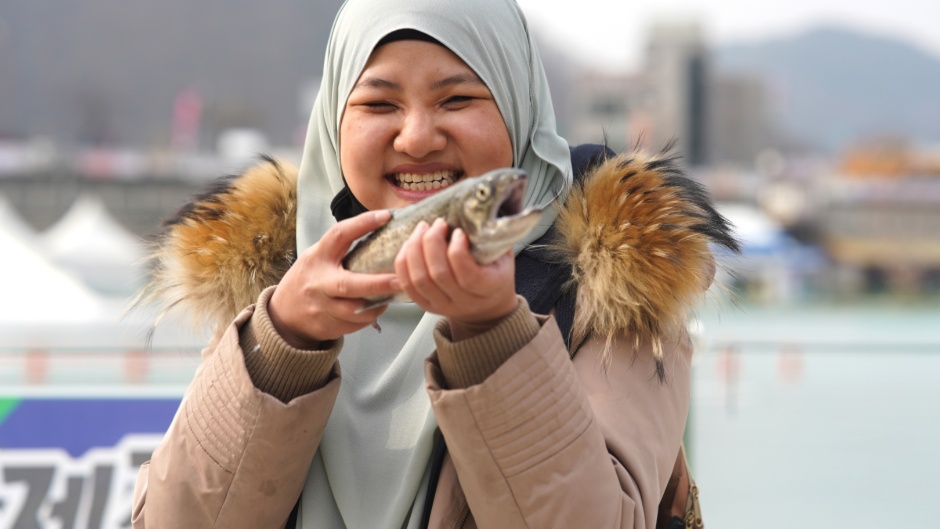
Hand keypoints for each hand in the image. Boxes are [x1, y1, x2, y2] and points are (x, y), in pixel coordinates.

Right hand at [268, 210, 401, 348]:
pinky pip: (355, 324)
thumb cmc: (310, 278)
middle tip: (399, 279)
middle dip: (377, 283)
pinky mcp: (326, 326)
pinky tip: (376, 307)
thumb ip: (342, 248)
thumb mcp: (318, 256)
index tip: (386, 217)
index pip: (340, 235)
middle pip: (348, 284)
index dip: (362, 224)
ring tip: (392, 294)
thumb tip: (382, 230)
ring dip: (378, 304)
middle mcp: (318, 282)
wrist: (284, 313)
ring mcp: (321, 306)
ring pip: (355, 310)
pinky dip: (370, 316)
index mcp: (318, 256)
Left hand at [394, 218, 517, 340]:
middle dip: (432, 242)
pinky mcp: (426, 305)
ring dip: (415, 249)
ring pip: (419, 280)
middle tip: (437, 223)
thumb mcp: (503, 255)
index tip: (457, 232)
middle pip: (439, 275)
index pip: (468, 275)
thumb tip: (479, 211)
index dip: (457, 251)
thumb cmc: (495, 273)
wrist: (487, 304)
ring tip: (422, 229)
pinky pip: (407, 286)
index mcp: (488, 289)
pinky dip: (403, 263)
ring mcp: (443, 306)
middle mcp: (464, 302)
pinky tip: (409, 245)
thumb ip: (493, 237)